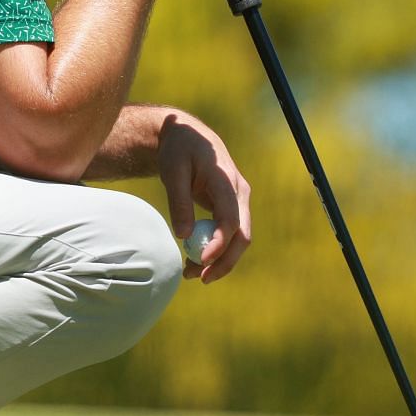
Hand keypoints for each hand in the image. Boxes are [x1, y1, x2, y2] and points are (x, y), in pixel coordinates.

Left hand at [157, 110, 251, 282]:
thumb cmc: (179, 151)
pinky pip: (229, 234)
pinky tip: (196, 262)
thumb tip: (184, 235)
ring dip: (220, 260)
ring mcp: (238, 200)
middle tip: (201, 279)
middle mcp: (239, 192)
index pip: (230, 218)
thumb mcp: (172, 171)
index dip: (219, 242)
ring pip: (238, 238)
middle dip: (225, 261)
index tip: (201, 261)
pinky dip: (216, 250)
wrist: (189, 136)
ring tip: (191, 274)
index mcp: (226, 179)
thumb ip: (179, 202)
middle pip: (242, 235)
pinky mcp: (231, 207)